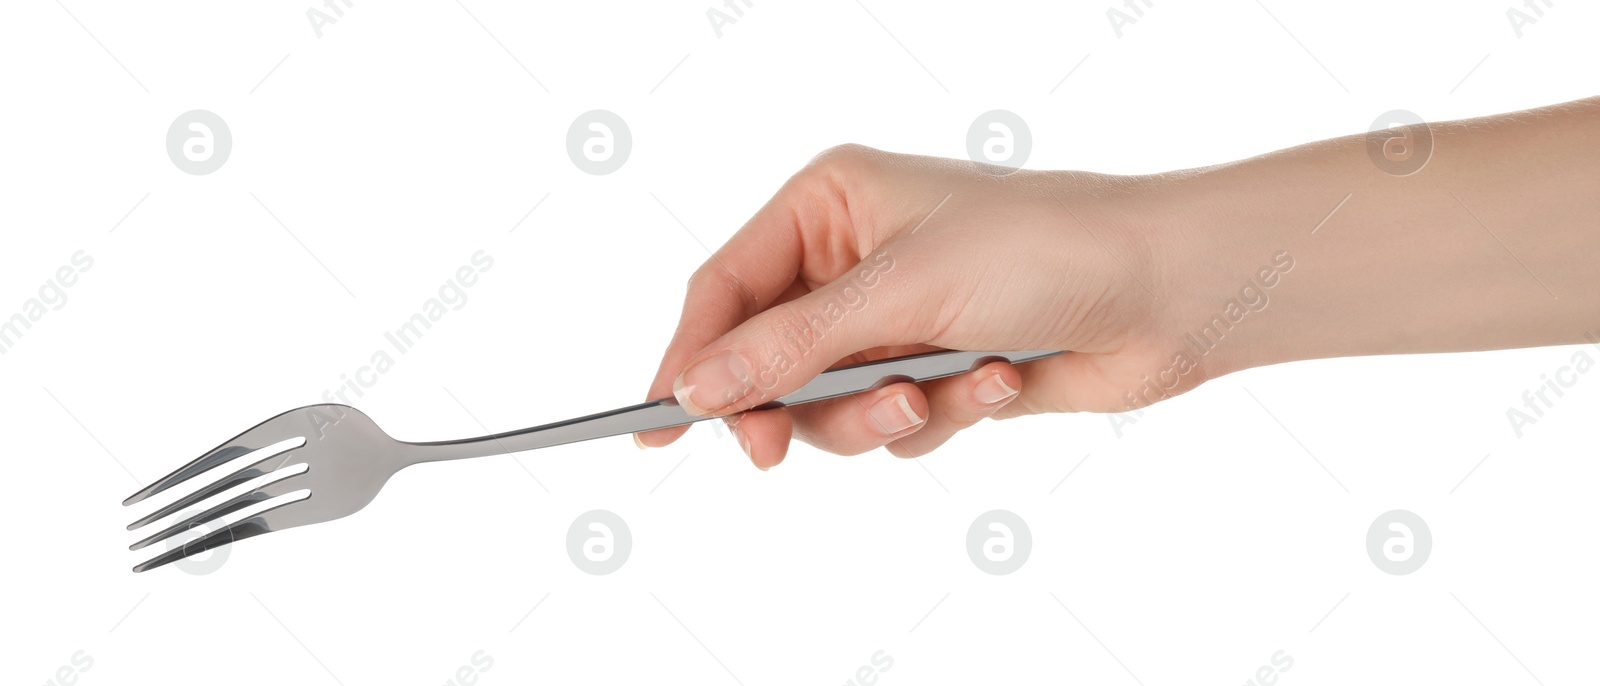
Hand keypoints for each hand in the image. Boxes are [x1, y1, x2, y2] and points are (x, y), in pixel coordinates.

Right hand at [633, 144, 1194, 467]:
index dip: (688, 357)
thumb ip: (790, 347)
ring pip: (830, 406)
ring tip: (934, 394)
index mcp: (829, 205)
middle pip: (768, 359)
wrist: (1171, 289)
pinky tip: (998, 380)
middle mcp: (854, 260)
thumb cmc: (1045, 246)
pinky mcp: (939, 370)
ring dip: (878, 416)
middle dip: (792, 405)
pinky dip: (941, 415)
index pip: (725, 288)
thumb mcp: (900, 292)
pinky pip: (896, 423)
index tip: (660, 423)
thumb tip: (699, 387)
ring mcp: (898, 320)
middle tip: (775, 452)